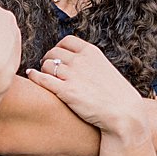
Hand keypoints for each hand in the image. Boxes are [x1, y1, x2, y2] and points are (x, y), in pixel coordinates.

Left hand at [27, 35, 145, 139]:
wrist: (125, 114)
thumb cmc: (117, 96)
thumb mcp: (106, 69)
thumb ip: (90, 63)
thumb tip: (74, 61)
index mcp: (91, 52)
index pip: (66, 41)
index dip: (58, 48)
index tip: (57, 56)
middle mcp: (80, 60)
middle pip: (54, 53)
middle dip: (48, 59)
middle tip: (47, 69)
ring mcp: (72, 75)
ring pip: (47, 65)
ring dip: (43, 70)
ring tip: (43, 76)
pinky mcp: (66, 91)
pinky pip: (42, 79)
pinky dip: (35, 76)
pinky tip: (31, 76)